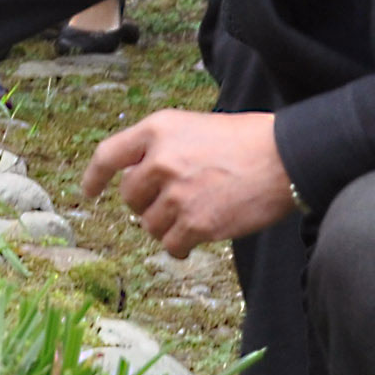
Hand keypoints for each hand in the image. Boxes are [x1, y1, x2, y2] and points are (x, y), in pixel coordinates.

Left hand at [82, 109, 294, 257]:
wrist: (285, 158)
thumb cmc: (246, 141)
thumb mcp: (194, 127)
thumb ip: (161, 148)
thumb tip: (138, 181)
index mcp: (158, 129)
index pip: (109, 154)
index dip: (94, 176)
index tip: (89, 191)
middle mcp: (161, 159)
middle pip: (130, 197)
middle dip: (146, 204)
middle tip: (174, 202)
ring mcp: (177, 193)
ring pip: (150, 224)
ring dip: (167, 226)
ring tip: (194, 215)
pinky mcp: (196, 222)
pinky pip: (171, 245)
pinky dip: (180, 247)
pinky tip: (194, 241)